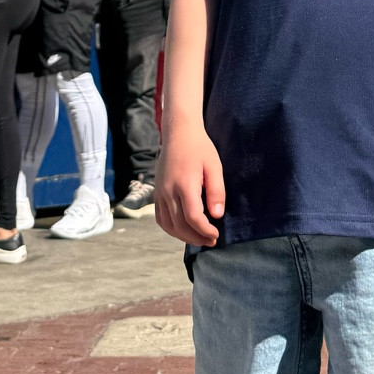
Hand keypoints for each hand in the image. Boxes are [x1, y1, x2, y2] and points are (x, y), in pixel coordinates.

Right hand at [154, 122, 225, 246]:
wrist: (178, 133)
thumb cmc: (200, 148)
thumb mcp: (214, 166)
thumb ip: (216, 191)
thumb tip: (217, 215)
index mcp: (184, 184)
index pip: (193, 217)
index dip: (205, 231)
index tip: (216, 234)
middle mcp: (168, 191)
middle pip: (180, 225)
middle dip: (197, 238)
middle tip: (211, 240)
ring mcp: (160, 192)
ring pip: (168, 225)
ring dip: (183, 236)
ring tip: (199, 238)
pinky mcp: (156, 193)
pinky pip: (161, 218)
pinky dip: (171, 229)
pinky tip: (184, 230)